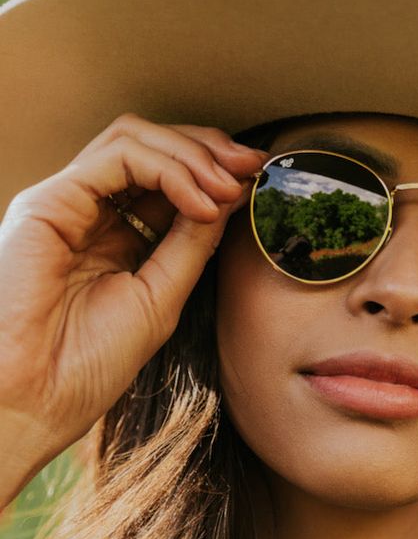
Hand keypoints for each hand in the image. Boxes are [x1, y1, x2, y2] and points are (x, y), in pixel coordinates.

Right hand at [0, 112, 266, 485]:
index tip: (257, 181)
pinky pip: (117, 157)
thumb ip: (191, 245)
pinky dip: (168, 169)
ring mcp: (66, 203)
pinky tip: (200, 202)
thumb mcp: (161, 296)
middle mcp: (86, 211)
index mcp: (111, 235)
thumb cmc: (89, 364)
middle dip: (208, 150)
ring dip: (192, 155)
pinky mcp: (49, 202)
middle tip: (252, 168)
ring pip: (133, 139)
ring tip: (229, 187)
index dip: (212, 170)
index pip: (164, 176)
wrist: (39, 399)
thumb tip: (231, 195)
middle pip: (150, 146)